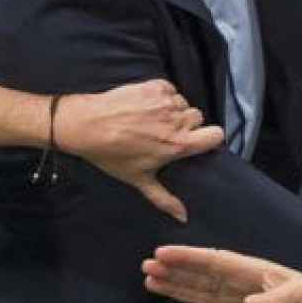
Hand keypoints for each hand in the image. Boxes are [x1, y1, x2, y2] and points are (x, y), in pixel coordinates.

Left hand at [56, 82, 221, 221]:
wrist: (86, 125)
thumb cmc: (111, 154)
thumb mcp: (139, 179)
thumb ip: (164, 198)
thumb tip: (183, 217)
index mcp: (177, 143)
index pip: (215, 135)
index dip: (209, 138)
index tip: (196, 141)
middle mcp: (175, 120)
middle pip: (198, 118)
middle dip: (186, 124)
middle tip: (166, 133)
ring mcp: (164, 101)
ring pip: (183, 103)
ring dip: (173, 110)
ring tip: (152, 120)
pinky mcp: (153, 85)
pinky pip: (169, 89)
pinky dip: (161, 96)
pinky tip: (146, 106)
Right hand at [143, 245, 301, 302]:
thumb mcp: (300, 295)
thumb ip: (275, 299)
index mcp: (248, 269)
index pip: (212, 260)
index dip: (187, 257)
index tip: (162, 253)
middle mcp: (236, 283)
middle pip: (198, 275)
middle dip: (173, 271)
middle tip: (146, 266)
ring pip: (197, 294)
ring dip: (174, 289)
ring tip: (149, 282)